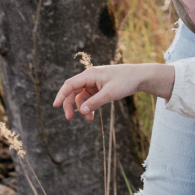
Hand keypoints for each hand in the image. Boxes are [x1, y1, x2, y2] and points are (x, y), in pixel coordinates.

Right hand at [53, 62, 174, 121]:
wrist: (139, 77)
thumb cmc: (125, 82)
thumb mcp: (110, 93)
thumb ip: (95, 103)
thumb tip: (82, 111)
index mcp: (90, 75)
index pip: (70, 84)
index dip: (61, 95)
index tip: (55, 106)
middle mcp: (90, 77)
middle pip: (73, 91)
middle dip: (71, 105)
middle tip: (69, 118)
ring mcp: (95, 83)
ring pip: (81, 97)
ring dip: (82, 108)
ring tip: (89, 119)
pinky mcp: (100, 88)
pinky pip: (89, 98)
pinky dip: (89, 107)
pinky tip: (91, 115)